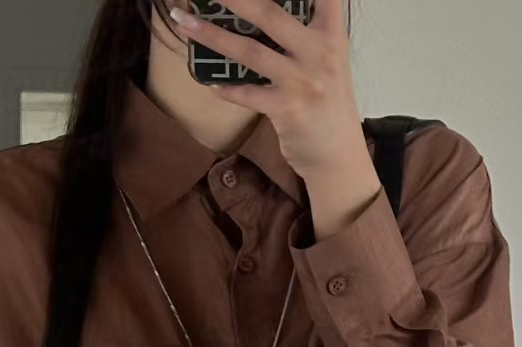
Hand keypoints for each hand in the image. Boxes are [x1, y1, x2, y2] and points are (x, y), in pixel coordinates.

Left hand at [169, 0, 381, 237]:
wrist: (338, 157)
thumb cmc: (327, 105)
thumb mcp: (325, 60)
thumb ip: (303, 33)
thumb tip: (259, 13)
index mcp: (332, 33)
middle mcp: (319, 52)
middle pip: (270, 13)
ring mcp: (303, 81)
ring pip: (249, 51)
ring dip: (211, 36)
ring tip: (183, 21)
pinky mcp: (287, 110)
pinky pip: (247, 94)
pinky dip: (227, 88)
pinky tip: (211, 82)